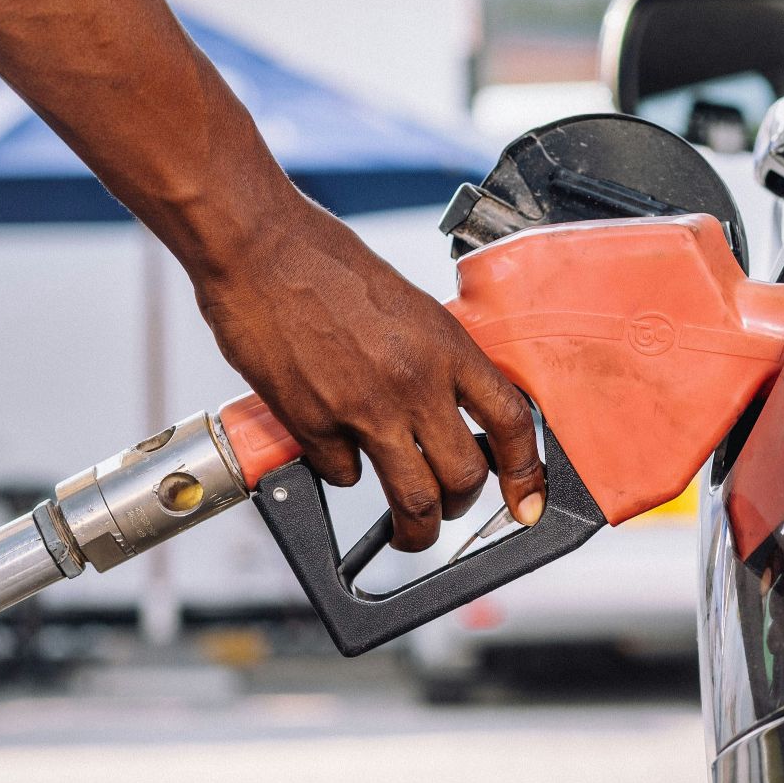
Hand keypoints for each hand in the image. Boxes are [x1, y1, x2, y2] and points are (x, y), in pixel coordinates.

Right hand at [192, 196, 544, 550]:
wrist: (258, 249)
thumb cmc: (325, 263)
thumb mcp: (407, 306)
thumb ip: (432, 358)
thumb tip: (449, 406)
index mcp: (446, 346)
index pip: (511, 422)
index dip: (525, 473)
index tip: (525, 501)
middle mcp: (415, 382)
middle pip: (464, 477)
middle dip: (460, 508)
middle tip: (449, 511)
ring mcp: (364, 409)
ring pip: (412, 499)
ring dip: (414, 528)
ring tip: (407, 533)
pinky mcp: (313, 425)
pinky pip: (343, 475)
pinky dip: (342, 472)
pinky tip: (332, 447)